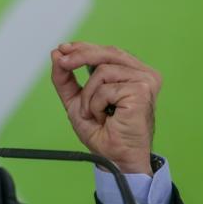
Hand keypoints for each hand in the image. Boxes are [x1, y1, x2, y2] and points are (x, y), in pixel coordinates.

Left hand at [50, 42, 160, 174]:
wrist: (112, 156)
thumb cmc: (101, 131)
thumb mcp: (76, 99)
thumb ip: (66, 78)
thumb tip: (57, 53)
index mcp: (131, 73)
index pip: (107, 51)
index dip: (83, 47)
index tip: (62, 48)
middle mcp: (142, 74)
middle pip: (106, 53)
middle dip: (79, 56)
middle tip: (61, 62)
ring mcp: (145, 81)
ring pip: (101, 71)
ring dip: (88, 96)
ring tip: (94, 113)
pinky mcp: (142, 91)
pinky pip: (105, 88)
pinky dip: (96, 104)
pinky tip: (105, 117)